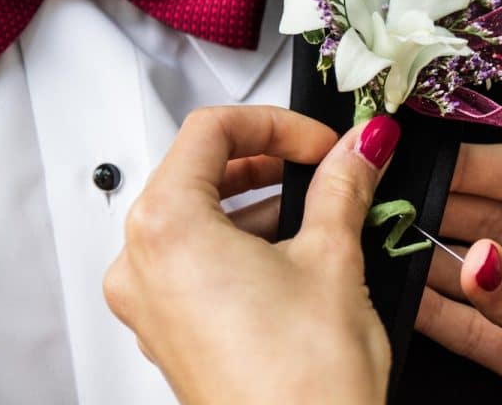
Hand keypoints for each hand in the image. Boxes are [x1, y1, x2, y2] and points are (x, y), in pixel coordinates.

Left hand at [104, 107, 402, 404]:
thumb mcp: (333, 258)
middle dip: (268, 160)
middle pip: (196, 171)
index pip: (209, 131)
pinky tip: (297, 254)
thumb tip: (360, 148)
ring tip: (322, 210)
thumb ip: (343, 185)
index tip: (320, 140)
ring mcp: (151, 304)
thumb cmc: (301, 386)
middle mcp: (141, 265)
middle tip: (323, 164)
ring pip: (197, 218)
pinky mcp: (170, 333)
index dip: (275, 123)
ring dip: (259, 202)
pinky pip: (197, 262)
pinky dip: (243, 243)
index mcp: (166, 229)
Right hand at [417, 144, 501, 404]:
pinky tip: (408, 296)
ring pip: (485, 272)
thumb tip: (471, 261)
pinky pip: (481, 327)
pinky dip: (445, 315)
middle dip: (448, 211)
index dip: (479, 167)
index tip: (425, 160)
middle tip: (395, 204)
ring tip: (389, 243)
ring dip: (438, 261)